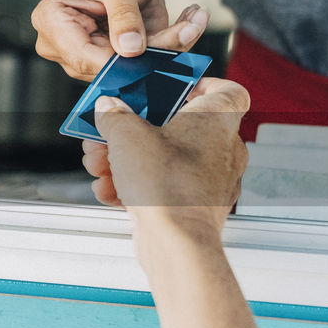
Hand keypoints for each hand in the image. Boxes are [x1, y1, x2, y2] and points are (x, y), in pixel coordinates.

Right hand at [31, 0, 209, 80]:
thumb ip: (123, 13)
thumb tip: (130, 48)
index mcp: (51, 21)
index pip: (85, 56)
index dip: (124, 60)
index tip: (165, 49)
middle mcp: (62, 47)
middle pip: (110, 67)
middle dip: (155, 52)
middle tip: (192, 26)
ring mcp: (85, 59)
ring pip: (130, 71)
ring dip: (168, 49)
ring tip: (194, 20)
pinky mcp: (110, 65)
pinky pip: (142, 67)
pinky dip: (169, 49)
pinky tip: (189, 26)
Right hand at [84, 78, 249, 257]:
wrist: (175, 243)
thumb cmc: (166, 186)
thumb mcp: (126, 136)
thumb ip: (114, 116)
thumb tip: (108, 109)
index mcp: (217, 120)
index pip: (227, 90)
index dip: (200, 85)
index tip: (172, 88)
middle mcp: (222, 149)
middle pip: (179, 127)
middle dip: (137, 130)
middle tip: (112, 131)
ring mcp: (211, 181)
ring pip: (167, 159)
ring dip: (129, 160)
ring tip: (101, 164)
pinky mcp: (196, 206)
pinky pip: (165, 187)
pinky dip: (137, 187)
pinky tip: (110, 189)